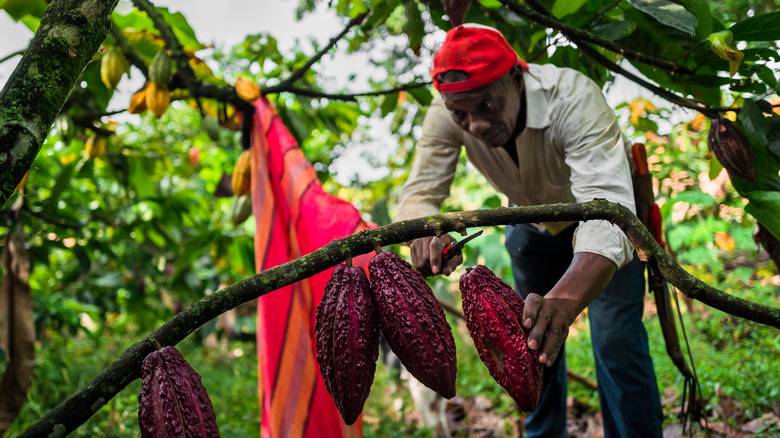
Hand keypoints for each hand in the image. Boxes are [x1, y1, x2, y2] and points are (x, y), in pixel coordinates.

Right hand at [408, 235, 462, 275]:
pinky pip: (415, 265)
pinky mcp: (412, 246)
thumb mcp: (456, 255)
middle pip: (426, 258)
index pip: (435, 247)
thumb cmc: (450, 249)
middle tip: (440, 271)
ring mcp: (418, 241)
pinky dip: (423, 270)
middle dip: (433, 269)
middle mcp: (427, 236)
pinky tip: (429, 267)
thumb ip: (453, 263)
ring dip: (428, 271)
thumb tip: (446, 272)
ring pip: (420, 263)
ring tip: (435, 268)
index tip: (436, 271)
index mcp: (441, 236)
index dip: (435, 260)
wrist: (440, 240)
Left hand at [522, 252, 616, 366]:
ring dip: (548, 347)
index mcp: (535, 300)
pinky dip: (553, 353)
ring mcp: (558, 318)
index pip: (532, 304)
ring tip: (541, 360)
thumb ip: (515, 317)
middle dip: (538, 333)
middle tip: (531, 346)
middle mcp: (548, 307)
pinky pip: (559, 343)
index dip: (529, 313)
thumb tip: (498, 335)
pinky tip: (547, 363)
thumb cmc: (531, 311)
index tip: (526, 324)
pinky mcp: (565, 330)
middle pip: (544, 319)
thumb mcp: (525, 307)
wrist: (559, 305)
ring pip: (554, 332)